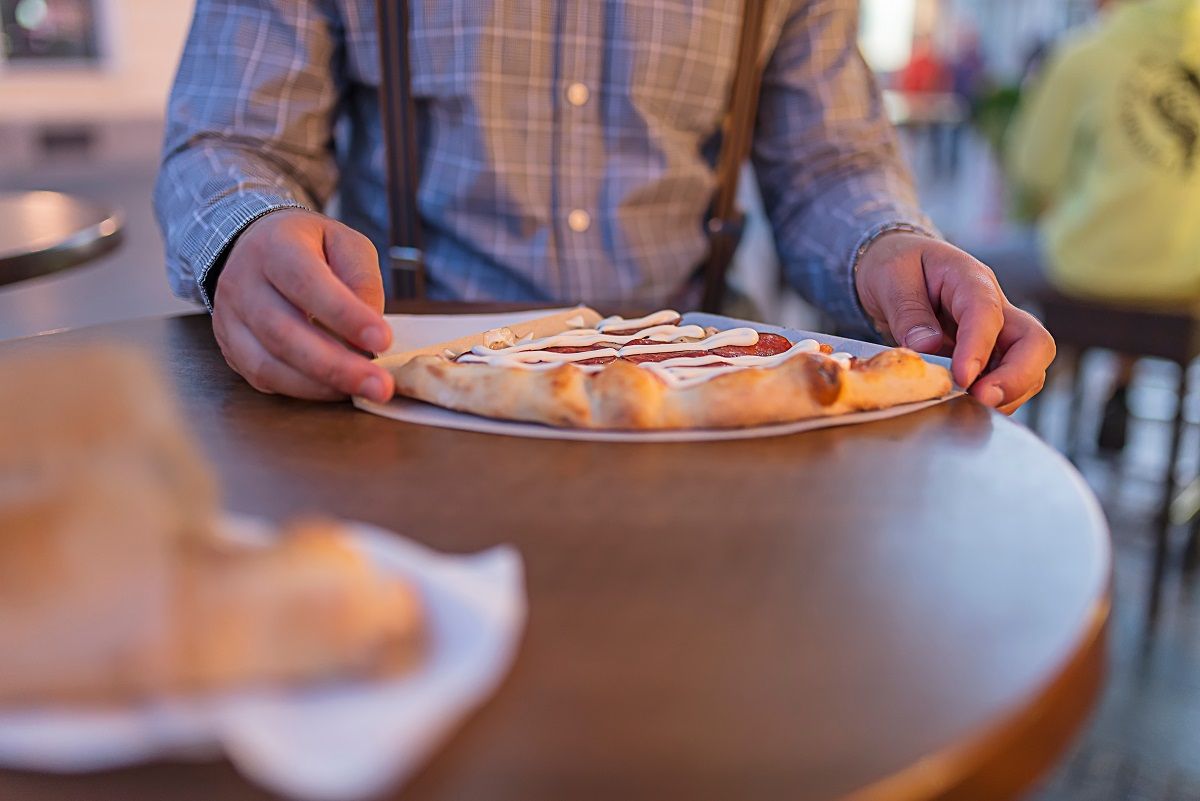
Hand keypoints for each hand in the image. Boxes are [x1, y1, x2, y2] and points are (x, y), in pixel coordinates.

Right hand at [212, 209, 394, 402]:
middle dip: (336, 366)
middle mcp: (242, 283)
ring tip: (365, 391)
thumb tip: (371, 333)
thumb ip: (362, 280)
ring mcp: (229, 319)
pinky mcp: (230, 348)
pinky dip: (304, 390)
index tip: (382, 340)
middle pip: (283, 332)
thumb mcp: (345, 244)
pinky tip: (336, 389)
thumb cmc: (309, 247)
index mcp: (273, 247)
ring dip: (321, 385)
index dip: (344, 315)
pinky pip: (263, 379)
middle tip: (380, 386)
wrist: (256, 247)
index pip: (306, 283)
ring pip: (268, 364)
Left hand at [854, 232, 1054, 413]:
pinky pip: (1005, 380)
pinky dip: (993, 398)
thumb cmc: (896, 265)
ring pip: (1028, 367)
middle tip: (981, 398)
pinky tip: (964, 405)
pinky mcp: (988, 355)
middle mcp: (995, 307)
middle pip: (1034, 342)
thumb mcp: (890, 277)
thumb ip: (907, 311)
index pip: (987, 313)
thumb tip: (925, 347)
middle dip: (1017, 377)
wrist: (896, 266)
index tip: (962, 377)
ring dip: (1006, 393)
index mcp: (970, 278)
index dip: (978, 347)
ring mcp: (996, 333)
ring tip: (967, 406)